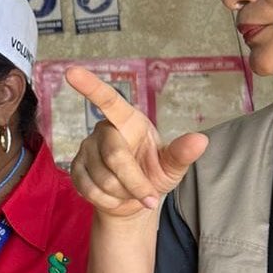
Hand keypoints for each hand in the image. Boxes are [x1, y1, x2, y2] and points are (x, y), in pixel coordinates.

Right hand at [66, 67, 208, 217]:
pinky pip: (90, 190)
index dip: (90, 86)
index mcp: (129, 120)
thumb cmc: (152, 174)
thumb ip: (182, 153)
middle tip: (151, 198)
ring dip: (124, 194)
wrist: (132, 201)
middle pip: (115, 156)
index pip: (109, 101)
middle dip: (135, 183)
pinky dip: (109, 202)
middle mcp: (104, 130)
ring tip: (131, 193)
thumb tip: (201, 140)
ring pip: (103, 179)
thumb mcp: (171, 166)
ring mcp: (86, 150)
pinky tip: (116, 198)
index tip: (71, 71)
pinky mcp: (75, 170)